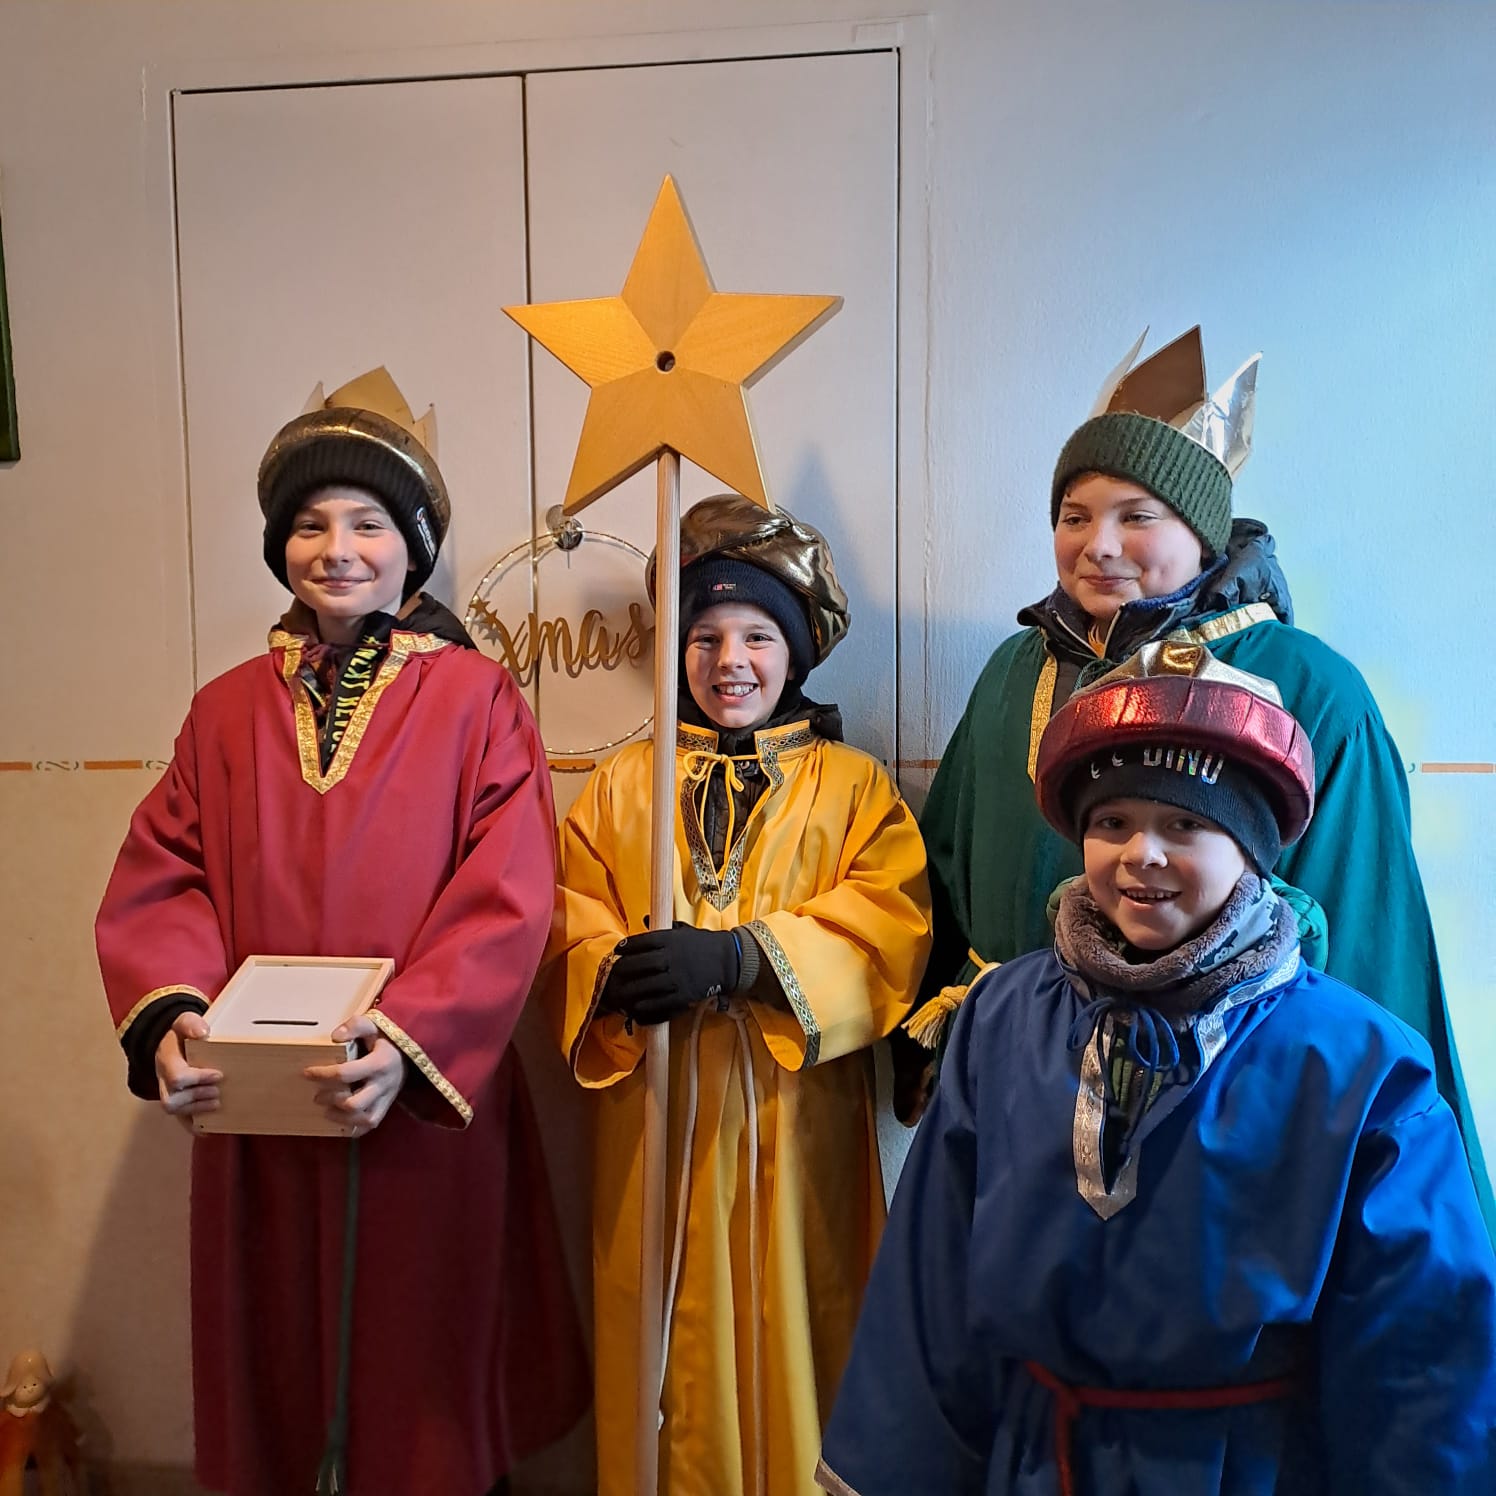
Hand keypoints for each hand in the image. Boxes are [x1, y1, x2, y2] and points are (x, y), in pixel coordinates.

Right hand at [156, 1012, 221, 1130]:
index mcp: (166, 1061)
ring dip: (197, 1110)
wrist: (166, 1040)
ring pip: (175, 1110)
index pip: (177, 1077)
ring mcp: (167, 1092)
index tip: (218, 1074)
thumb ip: (191, 1024)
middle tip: (218, 1091)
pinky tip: (209, 1129)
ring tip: (217, 1103)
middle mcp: (163, 1080)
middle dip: (197, 1098)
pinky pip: (179, 1119)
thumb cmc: (178, 1032)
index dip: (198, 1079)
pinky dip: (194, 1126)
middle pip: (172, 1100)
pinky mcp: (175, 1100)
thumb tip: (203, 1033)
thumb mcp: (183, 1021)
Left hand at [304, 1015, 404, 1135]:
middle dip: (332, 1100)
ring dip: (341, 1118)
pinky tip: (341, 1121)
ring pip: (364, 1119)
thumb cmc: (385, 1038)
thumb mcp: (372, 1025)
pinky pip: (371, 1124)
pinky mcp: (386, 1106)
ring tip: (327, 1111)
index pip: (346, 1073)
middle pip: (354, 1103)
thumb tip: (335, 1036)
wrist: (410, 1050)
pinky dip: (354, 1127)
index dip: (323, 1075)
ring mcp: (387, 1098)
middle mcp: (384, 1084)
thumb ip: (355, 1026)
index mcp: (379, 1063)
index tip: (307, 1073)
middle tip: (317, 1096)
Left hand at [602, 925, 739, 1026]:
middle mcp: (673, 957)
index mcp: (672, 939)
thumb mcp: (684, 930)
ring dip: (632, 991)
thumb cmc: (704, 944)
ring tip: (619, 995)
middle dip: (625, 969)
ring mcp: (678, 977)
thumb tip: (643, 919)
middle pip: (643, 963)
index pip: (644, 941)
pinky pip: (662, 1002)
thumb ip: (664, 927)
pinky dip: (647, 1006)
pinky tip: (636, 1008)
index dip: (628, 946)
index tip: (618, 950)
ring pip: (649, 985)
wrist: (729, 961)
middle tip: (613, 974)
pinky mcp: (685, 994)